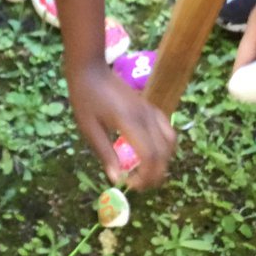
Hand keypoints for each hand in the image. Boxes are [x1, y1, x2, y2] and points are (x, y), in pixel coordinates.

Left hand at [67, 62, 175, 189]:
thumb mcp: (89, 129)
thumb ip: (105, 154)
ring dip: (162, 161)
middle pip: (163, 153)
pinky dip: (165, 147)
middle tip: (137, 185)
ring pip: (170, 142)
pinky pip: (167, 131)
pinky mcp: (151, 108)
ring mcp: (151, 111)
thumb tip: (116, 179)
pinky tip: (151, 154)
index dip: (145, 177)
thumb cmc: (85, 98)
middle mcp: (146, 117)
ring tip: (145, 172)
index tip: (130, 185)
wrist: (91, 70)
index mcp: (130, 122)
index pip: (150, 156)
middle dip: (154, 174)